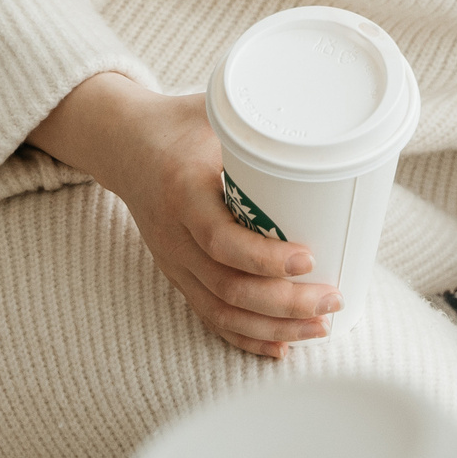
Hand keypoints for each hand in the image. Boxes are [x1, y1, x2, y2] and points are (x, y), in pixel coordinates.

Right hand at [29, 74, 338, 359]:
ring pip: (221, 310)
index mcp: (183, 191)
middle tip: (332, 299)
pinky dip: (246, 336)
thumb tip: (328, 127)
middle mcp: (174, 234)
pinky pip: (209, 315)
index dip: (264, 259)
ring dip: (273, 327)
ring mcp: (173, 260)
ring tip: (320, 327)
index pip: (220, 240)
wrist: (123, 144)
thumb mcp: (214, 111)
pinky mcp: (177, 274)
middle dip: (284, 303)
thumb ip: (262, 123)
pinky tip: (281, 346)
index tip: (309, 258)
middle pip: (227, 286)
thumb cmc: (182, 123)